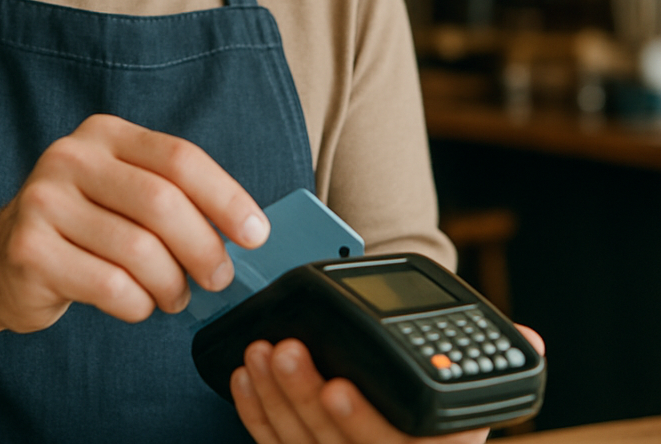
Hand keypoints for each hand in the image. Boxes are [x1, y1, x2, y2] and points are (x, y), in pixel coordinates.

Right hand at [0, 113, 269, 334]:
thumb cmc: (83, 229)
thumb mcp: (123, 192)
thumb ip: (174, 196)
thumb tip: (247, 230)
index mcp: (104, 133)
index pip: (179, 158)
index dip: (225, 197)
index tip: (256, 234)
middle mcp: (70, 157)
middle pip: (162, 203)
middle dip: (204, 248)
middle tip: (220, 278)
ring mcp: (44, 201)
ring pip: (139, 251)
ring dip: (171, 285)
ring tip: (173, 296)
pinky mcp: (29, 250)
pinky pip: (110, 286)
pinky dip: (137, 304)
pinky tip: (136, 303)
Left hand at [232, 325, 545, 443]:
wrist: (416, 441)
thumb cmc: (438, 416)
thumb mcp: (472, 398)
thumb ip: (483, 367)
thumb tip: (528, 338)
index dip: (364, 421)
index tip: (337, 388)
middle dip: (304, 397)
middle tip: (284, 350)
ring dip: (274, 398)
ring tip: (260, 351)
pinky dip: (256, 415)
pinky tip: (244, 378)